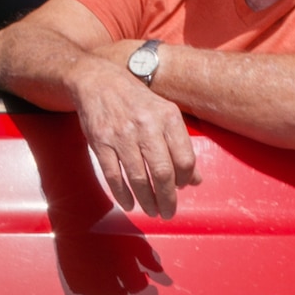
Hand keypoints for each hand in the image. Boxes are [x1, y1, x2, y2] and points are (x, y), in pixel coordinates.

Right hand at [70, 53, 199, 219]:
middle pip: (163, 173)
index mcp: (168, 117)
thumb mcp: (164, 114)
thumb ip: (180, 146)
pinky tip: (130, 204)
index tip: (181, 188)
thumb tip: (195, 180)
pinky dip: (123, 195)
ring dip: (147, 201)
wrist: (98, 81)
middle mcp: (146, 125)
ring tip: (152, 211)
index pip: (185, 159)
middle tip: (168, 212)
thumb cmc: (136, 101)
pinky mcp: (101, 143)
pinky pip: (114, 176)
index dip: (185, 179)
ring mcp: (122, 135)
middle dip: (168, 199)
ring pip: (139, 178)